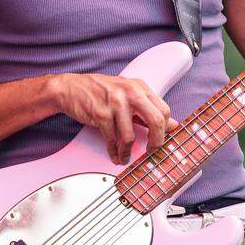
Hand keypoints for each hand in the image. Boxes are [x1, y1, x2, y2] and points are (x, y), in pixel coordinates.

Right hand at [51, 73, 180, 164]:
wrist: (70, 87)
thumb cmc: (100, 92)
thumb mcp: (128, 95)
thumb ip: (148, 110)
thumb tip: (173, 126)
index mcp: (140, 87)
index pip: (163, 110)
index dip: (164, 130)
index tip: (160, 141)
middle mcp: (130, 92)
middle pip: (156, 120)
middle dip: (156, 142)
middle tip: (151, 152)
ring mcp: (115, 102)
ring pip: (130, 135)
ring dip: (128, 152)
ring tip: (125, 157)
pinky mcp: (100, 114)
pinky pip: (112, 139)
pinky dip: (114, 151)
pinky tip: (115, 155)